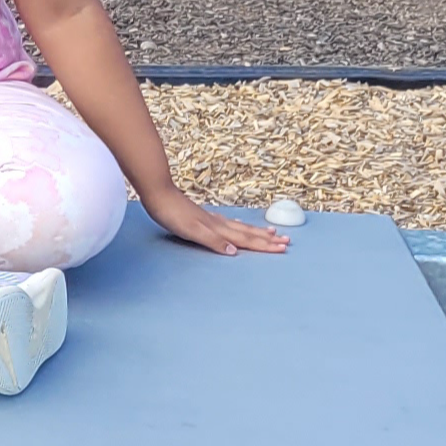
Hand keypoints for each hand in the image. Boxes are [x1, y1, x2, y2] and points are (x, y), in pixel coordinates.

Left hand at [147, 188, 288, 256]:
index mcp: (218, 229)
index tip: (283, 247)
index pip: (246, 240)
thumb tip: (234, 252)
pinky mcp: (203, 216)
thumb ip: (213, 241)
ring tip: (271, 232)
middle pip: (248, 233)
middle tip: (287, 241)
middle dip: (267, 239)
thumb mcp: (192, 231)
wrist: (158, 193)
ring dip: (257, 232)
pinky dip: (240, 227)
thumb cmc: (172, 214)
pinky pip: (229, 224)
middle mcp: (218, 223)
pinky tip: (238, 225)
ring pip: (240, 227)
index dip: (264, 245)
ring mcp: (212, 219)